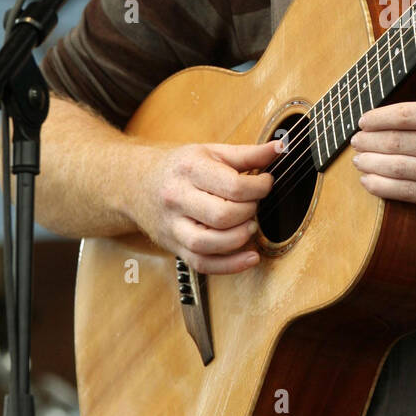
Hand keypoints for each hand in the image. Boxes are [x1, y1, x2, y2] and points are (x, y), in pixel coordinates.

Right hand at [130, 139, 281, 273]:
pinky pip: (202, 264)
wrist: (135, 183)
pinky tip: (250, 257)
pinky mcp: (174, 246)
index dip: (259, 188)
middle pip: (222, 216)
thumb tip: (280, 149)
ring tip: (251, 226)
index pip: (232, 186)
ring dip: (240, 238)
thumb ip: (248, 154)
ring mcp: (173, 226)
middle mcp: (177, 198)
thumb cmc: (179, 167)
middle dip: (249, 212)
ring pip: (209, 243)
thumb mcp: (211, 152)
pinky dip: (230, 266)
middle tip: (255, 204)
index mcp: (189, 169)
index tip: (266, 183)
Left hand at [349, 46, 415, 223]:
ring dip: (372, 165)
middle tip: (354, 140)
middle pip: (401, 142)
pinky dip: (384, 188)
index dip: (380, 118)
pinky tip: (370, 182)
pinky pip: (411, 194)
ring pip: (401, 169)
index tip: (363, 120)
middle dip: (369, 142)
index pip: (410, 115)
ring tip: (358, 160)